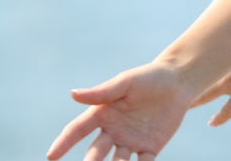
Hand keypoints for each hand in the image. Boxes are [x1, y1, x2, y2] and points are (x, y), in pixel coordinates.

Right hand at [46, 62, 193, 160]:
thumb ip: (102, 92)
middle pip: (95, 152)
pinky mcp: (149, 149)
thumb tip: (72, 94)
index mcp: (102, 113)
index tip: (51, 156)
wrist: (179, 83)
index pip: (78, 130)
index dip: (64, 142)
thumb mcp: (126, 82)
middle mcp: (112, 131)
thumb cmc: (149, 78)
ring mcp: (129, 142)